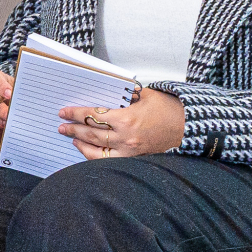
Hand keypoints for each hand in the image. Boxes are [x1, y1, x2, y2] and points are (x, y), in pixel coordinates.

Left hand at [60, 87, 183, 158]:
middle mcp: (125, 137)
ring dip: (81, 143)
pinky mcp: (134, 160)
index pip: (94, 115)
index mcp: (127, 119)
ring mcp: (129, 151)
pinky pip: (108, 160)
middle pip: (92, 133)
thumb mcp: (147, 95)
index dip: (77, 114)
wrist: (189, 129)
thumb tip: (109, 90)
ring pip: (97, 150)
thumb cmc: (170, 110)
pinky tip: (86, 150)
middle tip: (61, 125)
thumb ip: (126, 94)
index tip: (64, 112)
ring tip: (70, 137)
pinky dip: (94, 156)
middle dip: (74, 128)